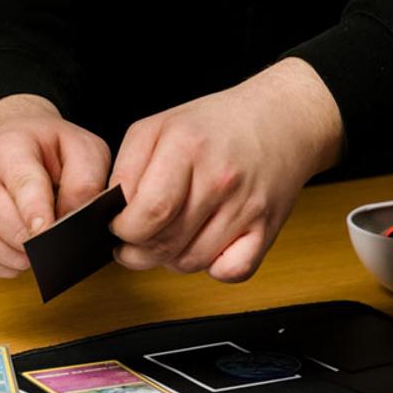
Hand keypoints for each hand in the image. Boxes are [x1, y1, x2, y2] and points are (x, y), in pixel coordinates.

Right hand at [0, 94, 111, 276]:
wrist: (8, 142)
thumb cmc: (47, 148)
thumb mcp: (79, 147)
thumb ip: (85, 180)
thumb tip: (72, 221)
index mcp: (10, 151)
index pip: (23, 187)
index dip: (36, 213)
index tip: (46, 231)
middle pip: (14, 230)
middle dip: (45, 238)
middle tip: (59, 224)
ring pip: (5, 254)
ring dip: (31, 253)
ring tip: (38, 226)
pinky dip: (13, 263)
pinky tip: (21, 239)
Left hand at [108, 58, 342, 281]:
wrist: (280, 120)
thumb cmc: (215, 125)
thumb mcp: (158, 127)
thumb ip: (127, 168)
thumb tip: (111, 212)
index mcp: (187, 148)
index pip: (146, 213)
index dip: (123, 229)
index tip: (119, 224)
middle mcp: (220, 179)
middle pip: (164, 244)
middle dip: (139, 249)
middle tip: (138, 236)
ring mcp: (246, 207)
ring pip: (190, 262)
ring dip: (172, 257)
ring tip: (171, 233)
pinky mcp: (267, 230)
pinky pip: (230, 272)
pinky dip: (213, 268)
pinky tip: (206, 244)